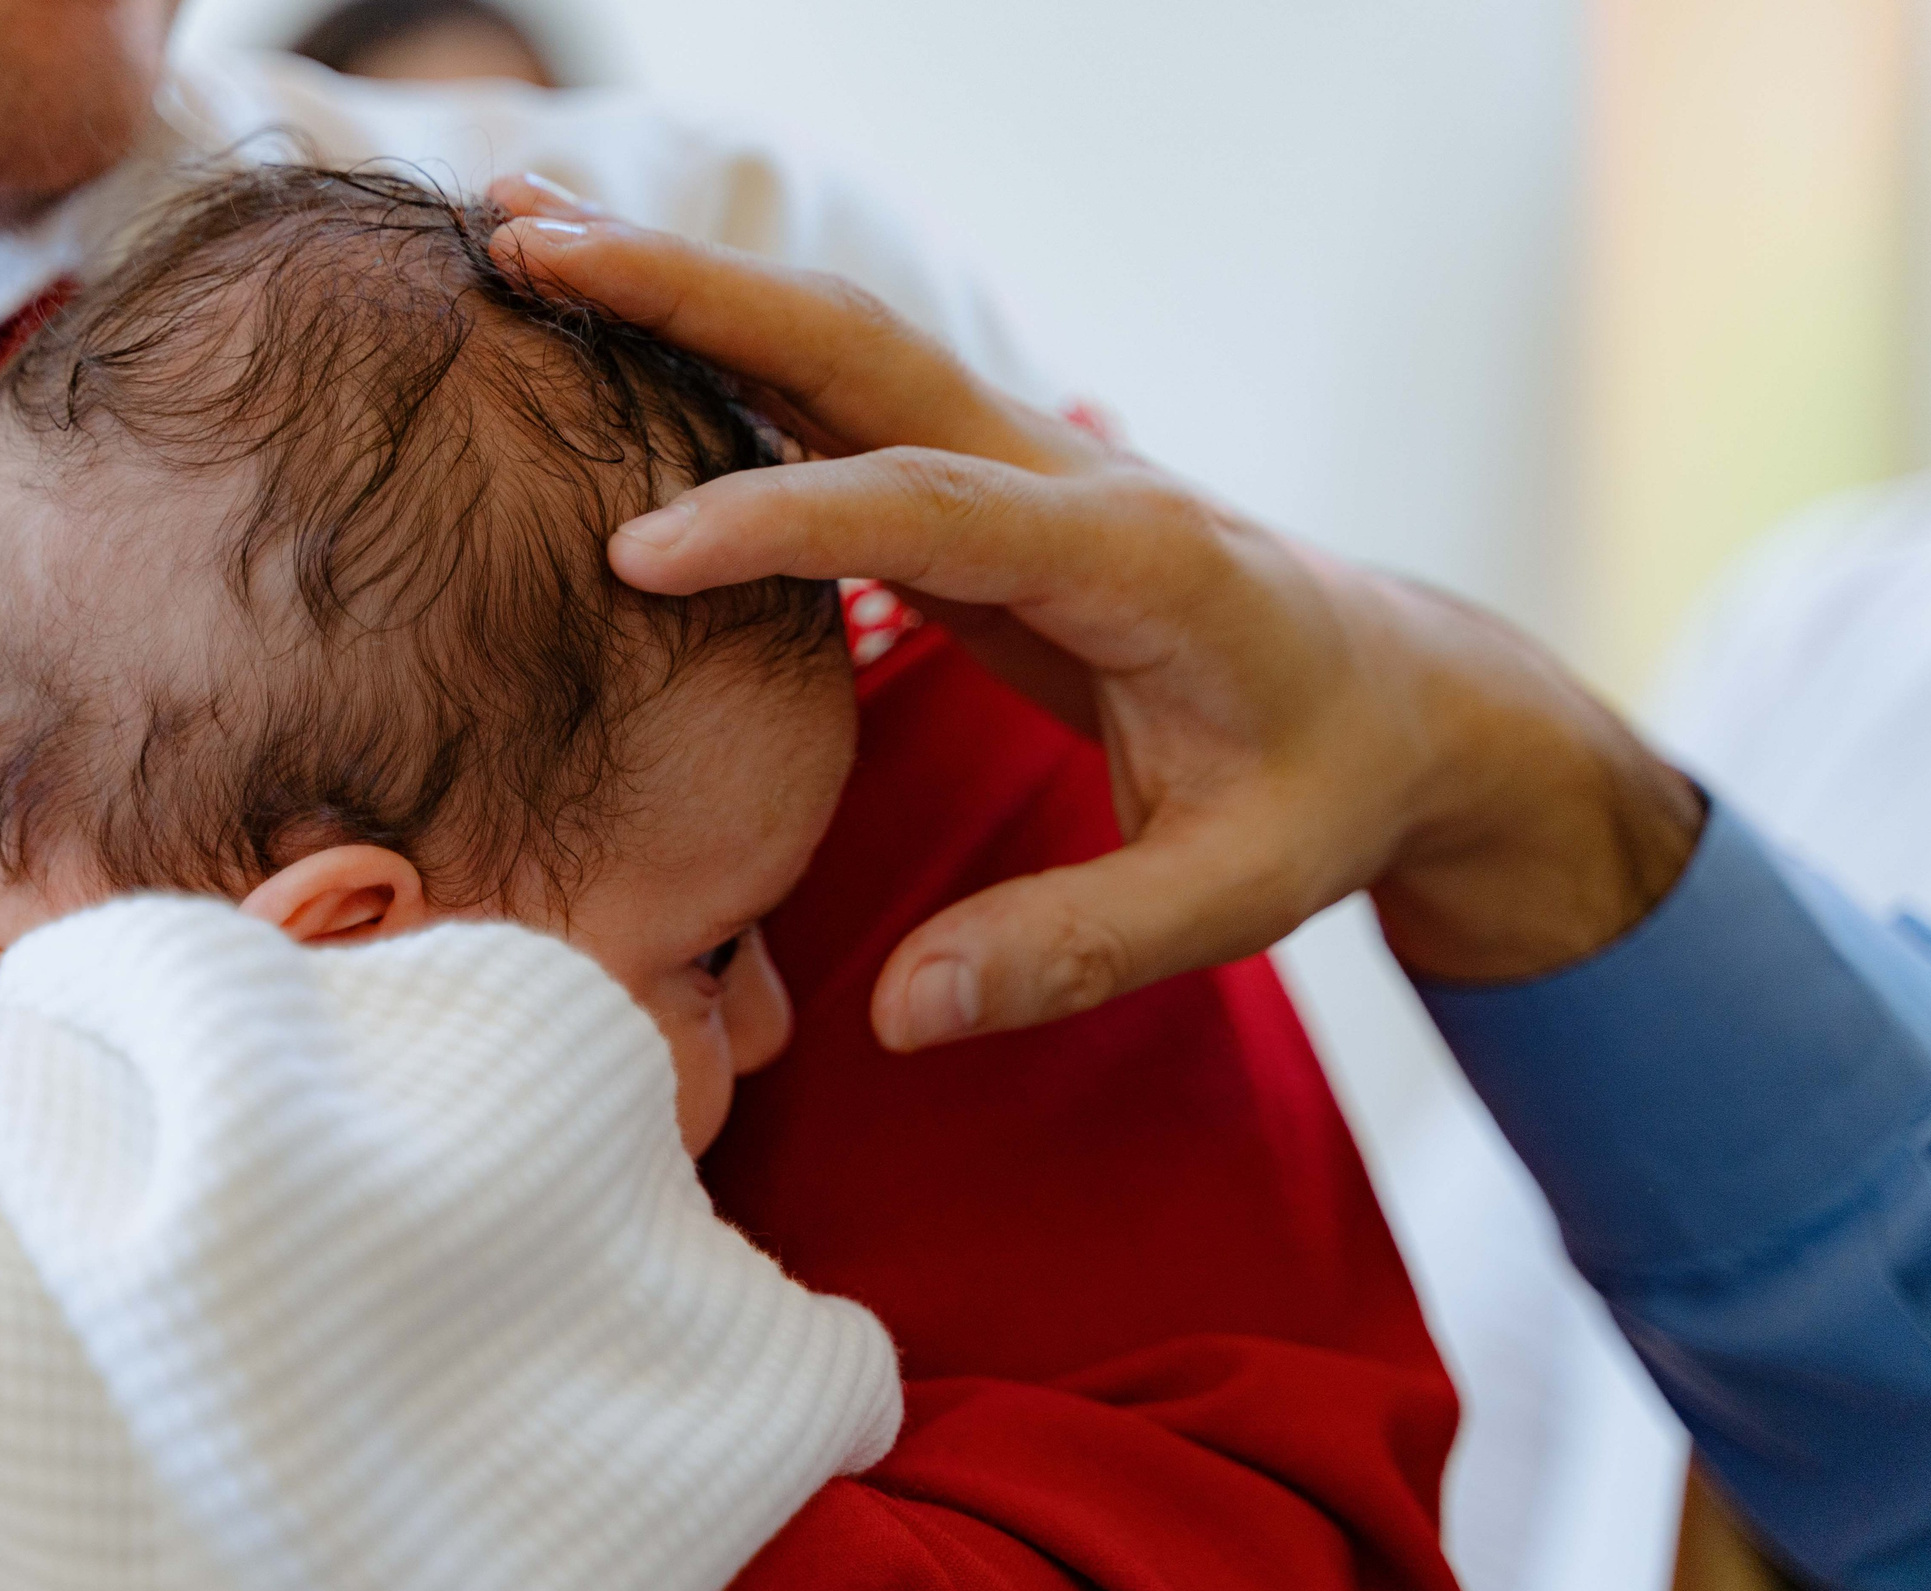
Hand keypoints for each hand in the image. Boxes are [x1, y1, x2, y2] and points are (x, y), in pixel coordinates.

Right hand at [489, 179, 1703, 1050]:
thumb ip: (1073, 950)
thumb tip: (901, 1015)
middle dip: (691, 292)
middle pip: (861, 349)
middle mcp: (1064, 476)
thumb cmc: (1330, 792)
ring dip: (685, 292)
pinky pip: (836, 406)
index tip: (637, 553)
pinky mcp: (980, 497)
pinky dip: (718, 359)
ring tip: (525, 237)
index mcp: (1133, 555)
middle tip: (523, 236)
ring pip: (836, 348)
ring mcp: (1019, 470)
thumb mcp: (1236, 893)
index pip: (930, 506)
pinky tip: (616, 345)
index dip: (781, 520)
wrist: (1406, 700)